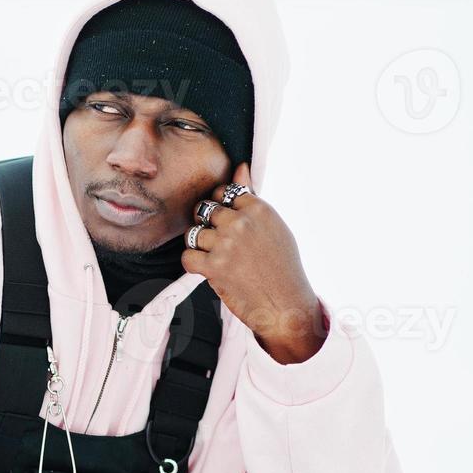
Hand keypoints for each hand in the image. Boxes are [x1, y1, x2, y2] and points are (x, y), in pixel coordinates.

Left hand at [180, 161, 325, 363]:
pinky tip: (208, 270)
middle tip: (221, 244)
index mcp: (258, 208)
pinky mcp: (213, 266)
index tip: (227, 224)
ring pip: (194, 233)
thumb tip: (239, 167)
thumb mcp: (273, 226)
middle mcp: (241, 222)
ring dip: (201, 247)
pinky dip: (193, 264)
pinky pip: (187, 256)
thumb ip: (251, 197)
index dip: (220, 209)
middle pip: (204, 210)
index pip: (222, 193)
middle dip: (208, 226)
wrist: (286, 305)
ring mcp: (226, 243)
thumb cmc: (282, 266)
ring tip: (219, 259)